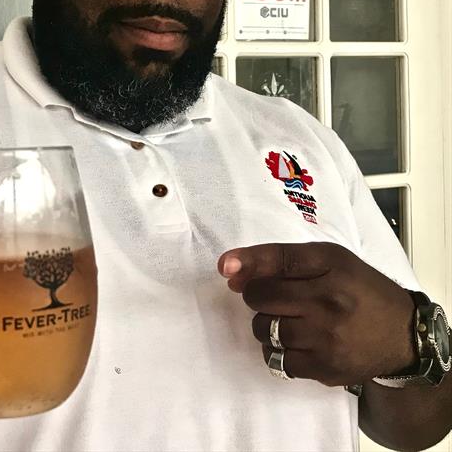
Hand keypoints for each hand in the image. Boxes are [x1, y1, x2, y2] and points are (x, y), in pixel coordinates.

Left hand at [217, 242, 417, 385]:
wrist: (403, 336)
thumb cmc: (358, 290)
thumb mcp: (330, 261)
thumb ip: (279, 260)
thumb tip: (230, 272)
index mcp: (332, 265)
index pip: (280, 259)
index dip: (247, 262)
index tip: (224, 267)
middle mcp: (330, 300)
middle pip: (262, 296)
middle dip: (257, 295)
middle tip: (273, 298)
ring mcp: (328, 338)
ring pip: (264, 329)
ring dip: (264, 324)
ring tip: (287, 319)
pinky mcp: (326, 368)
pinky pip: (277, 359)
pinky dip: (276, 349)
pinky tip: (294, 341)